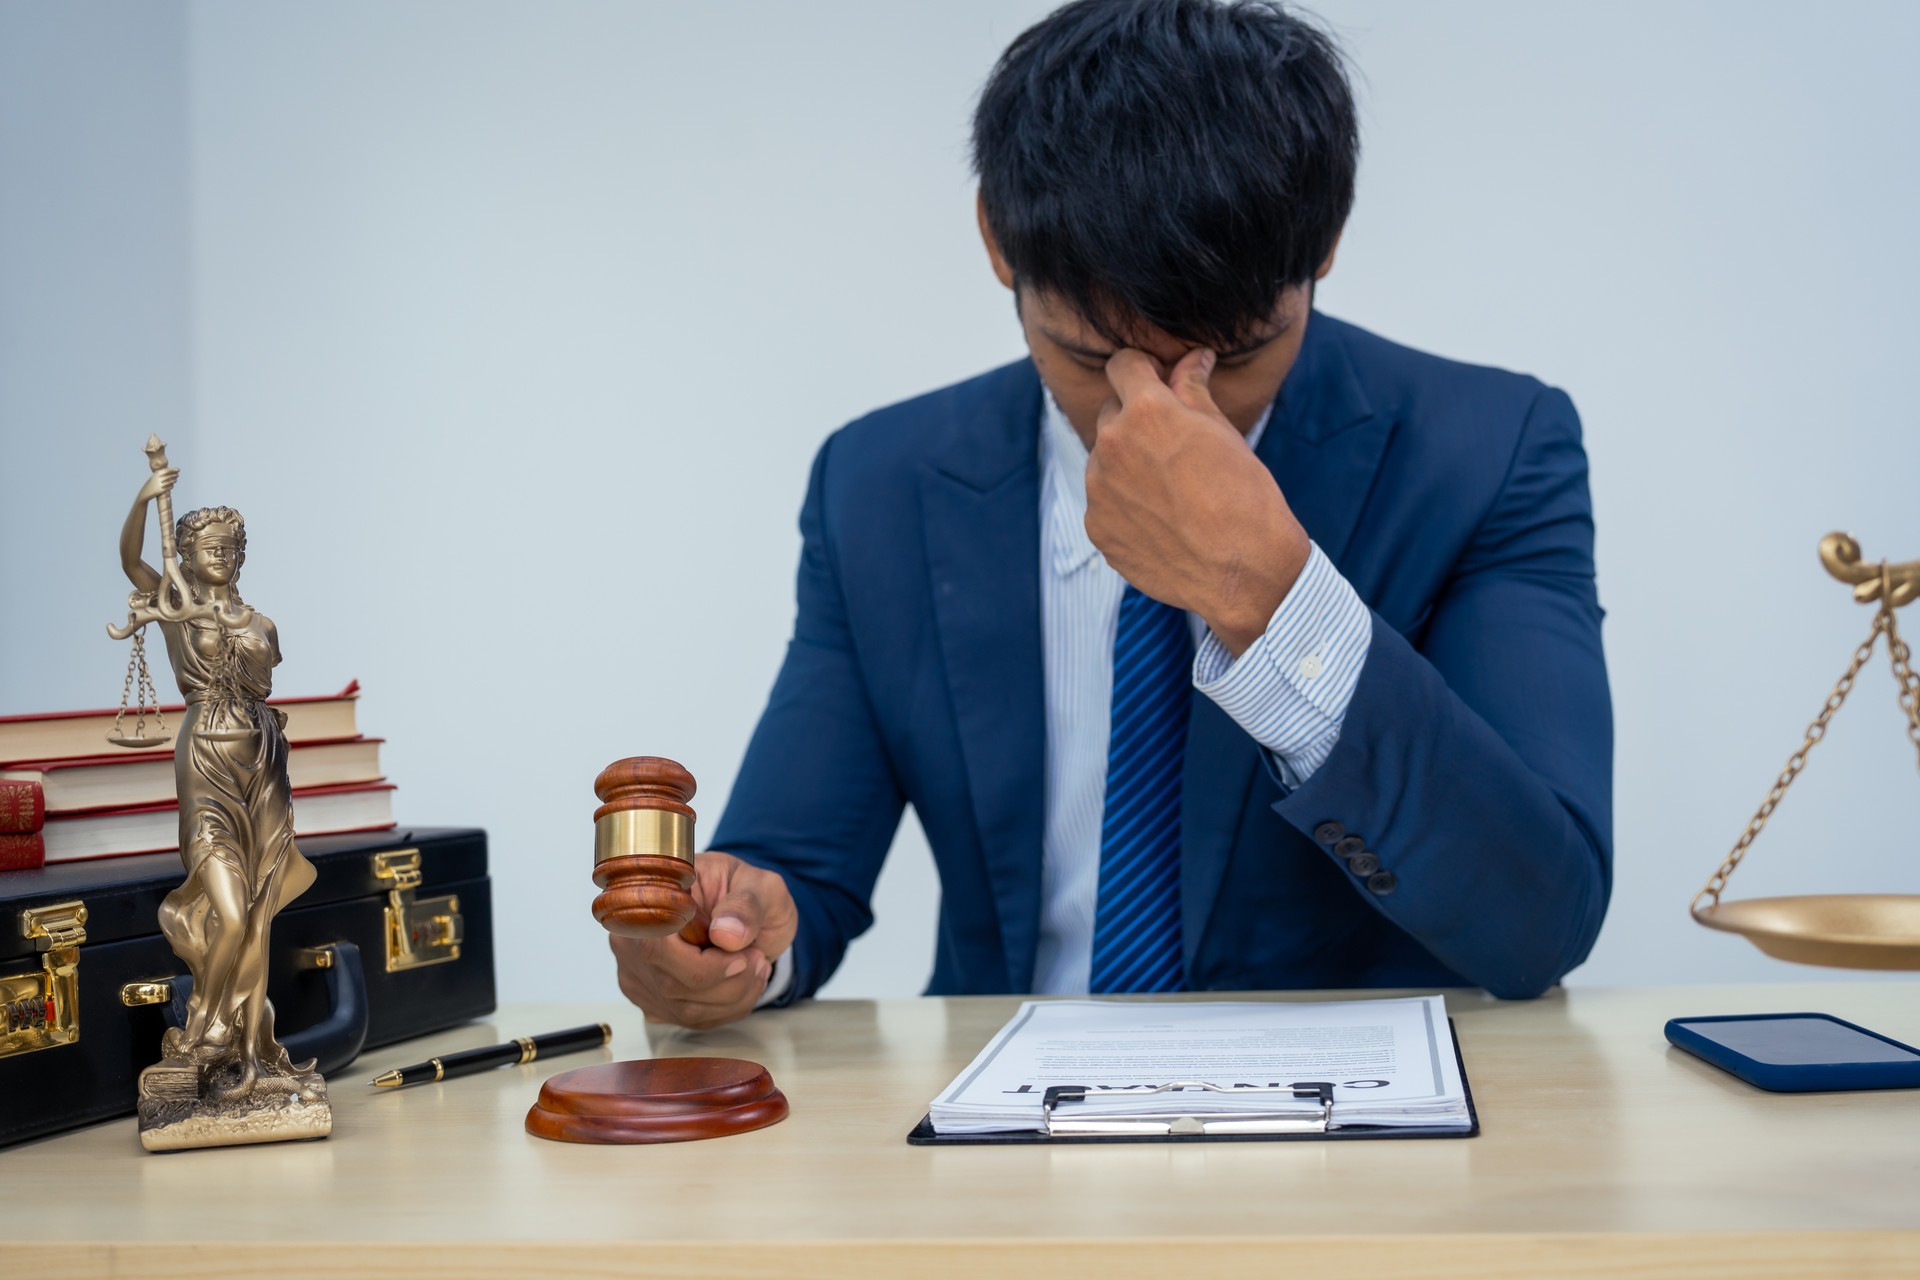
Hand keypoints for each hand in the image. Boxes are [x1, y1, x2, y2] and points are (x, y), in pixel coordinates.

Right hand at [136, 468, 178, 503]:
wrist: (145, 492)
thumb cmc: (151, 483)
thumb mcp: (154, 477)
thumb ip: (160, 473)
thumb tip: (170, 470)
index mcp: (156, 473)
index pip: (167, 470)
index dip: (174, 469)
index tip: (179, 469)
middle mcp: (159, 478)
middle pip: (170, 476)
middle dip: (175, 475)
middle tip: (178, 475)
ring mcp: (160, 484)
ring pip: (171, 481)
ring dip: (174, 480)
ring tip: (176, 480)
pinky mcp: (161, 490)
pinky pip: (169, 487)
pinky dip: (172, 486)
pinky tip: (172, 485)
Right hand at [608, 851, 798, 1029]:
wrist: (748, 914)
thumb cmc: (749, 893)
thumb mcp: (759, 886)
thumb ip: (746, 905)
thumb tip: (725, 934)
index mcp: (650, 896)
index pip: (654, 945)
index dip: (700, 964)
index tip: (742, 955)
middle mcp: (631, 937)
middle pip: (669, 985)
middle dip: (726, 982)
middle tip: (757, 959)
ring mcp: (638, 972)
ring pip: (682, 1009)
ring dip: (732, 997)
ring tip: (757, 967)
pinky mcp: (653, 998)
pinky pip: (689, 1019)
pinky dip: (727, 1009)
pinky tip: (744, 983)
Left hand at [1085, 348, 1311, 655]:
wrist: (1243, 572)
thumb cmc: (1244, 497)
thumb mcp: (1223, 432)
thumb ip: (1192, 389)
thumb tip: (1190, 358)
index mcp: (1144, 411)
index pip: (1122, 364)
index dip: (1141, 370)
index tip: (1155, 382)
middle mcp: (1111, 445)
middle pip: (1111, 413)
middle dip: (1135, 420)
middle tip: (1174, 448)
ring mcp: (1098, 491)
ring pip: (1105, 461)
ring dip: (1128, 465)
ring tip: (1171, 492)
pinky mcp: (1097, 528)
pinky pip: (1104, 503)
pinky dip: (1125, 506)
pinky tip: (1161, 522)